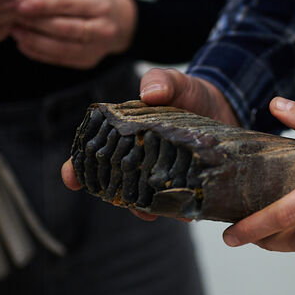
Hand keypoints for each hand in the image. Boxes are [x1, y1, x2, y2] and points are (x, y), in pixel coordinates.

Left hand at [12, 0, 135, 68]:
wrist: (119, 24)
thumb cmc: (94, 1)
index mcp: (101, 5)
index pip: (68, 5)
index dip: (43, 5)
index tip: (21, 3)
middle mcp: (103, 29)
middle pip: (64, 28)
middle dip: (35, 23)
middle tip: (14, 17)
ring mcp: (97, 48)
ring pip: (61, 48)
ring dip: (34, 40)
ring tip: (15, 31)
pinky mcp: (88, 62)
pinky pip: (59, 59)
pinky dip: (38, 53)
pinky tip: (23, 44)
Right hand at [61, 67, 238, 221]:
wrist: (225, 106)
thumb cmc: (190, 93)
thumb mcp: (175, 82)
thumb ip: (162, 82)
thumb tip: (150, 93)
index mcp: (126, 133)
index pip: (94, 151)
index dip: (79, 166)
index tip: (70, 178)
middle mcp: (140, 158)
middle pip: (117, 182)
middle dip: (113, 196)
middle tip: (122, 202)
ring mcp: (161, 173)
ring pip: (145, 197)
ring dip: (146, 207)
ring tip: (150, 213)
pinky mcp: (186, 183)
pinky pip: (177, 200)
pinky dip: (178, 209)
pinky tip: (184, 212)